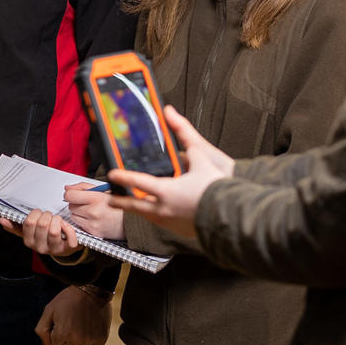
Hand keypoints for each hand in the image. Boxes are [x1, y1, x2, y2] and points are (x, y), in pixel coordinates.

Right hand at [0, 209, 83, 259]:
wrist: (63, 247)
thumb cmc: (45, 236)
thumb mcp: (29, 232)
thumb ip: (15, 226)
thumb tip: (2, 220)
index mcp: (29, 241)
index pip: (29, 222)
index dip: (36, 214)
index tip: (39, 214)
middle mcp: (40, 248)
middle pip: (42, 224)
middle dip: (48, 215)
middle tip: (50, 217)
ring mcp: (54, 250)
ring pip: (54, 229)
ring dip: (57, 220)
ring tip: (58, 221)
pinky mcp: (68, 249)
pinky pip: (69, 236)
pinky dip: (69, 228)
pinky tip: (67, 227)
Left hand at [35, 285, 111, 344]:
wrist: (91, 289)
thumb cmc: (68, 298)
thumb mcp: (49, 309)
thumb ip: (42, 329)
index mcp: (62, 333)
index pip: (54, 344)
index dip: (57, 331)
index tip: (62, 320)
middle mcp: (76, 339)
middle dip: (67, 336)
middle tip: (72, 320)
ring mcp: (90, 340)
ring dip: (79, 339)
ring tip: (81, 322)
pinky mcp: (102, 338)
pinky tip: (90, 332)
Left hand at [63, 183, 125, 241]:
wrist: (130, 221)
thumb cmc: (118, 204)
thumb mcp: (103, 190)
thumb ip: (83, 187)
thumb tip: (67, 188)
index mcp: (97, 198)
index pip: (70, 196)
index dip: (70, 194)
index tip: (73, 194)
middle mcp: (93, 211)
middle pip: (70, 206)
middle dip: (76, 203)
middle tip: (85, 202)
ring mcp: (93, 223)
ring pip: (73, 216)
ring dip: (78, 213)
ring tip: (89, 211)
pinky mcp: (93, 232)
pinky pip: (79, 225)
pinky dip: (82, 221)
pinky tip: (92, 218)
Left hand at [108, 106, 234, 239]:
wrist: (234, 214)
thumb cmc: (217, 186)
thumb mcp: (201, 156)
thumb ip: (184, 134)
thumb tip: (171, 113)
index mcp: (166, 190)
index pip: (137, 182)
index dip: (123, 177)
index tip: (112, 174)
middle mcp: (165, 209)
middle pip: (135, 206)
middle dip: (122, 202)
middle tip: (111, 200)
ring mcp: (172, 222)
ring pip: (148, 217)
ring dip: (138, 210)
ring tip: (132, 206)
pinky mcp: (181, 231)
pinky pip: (163, 224)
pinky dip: (156, 217)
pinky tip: (158, 214)